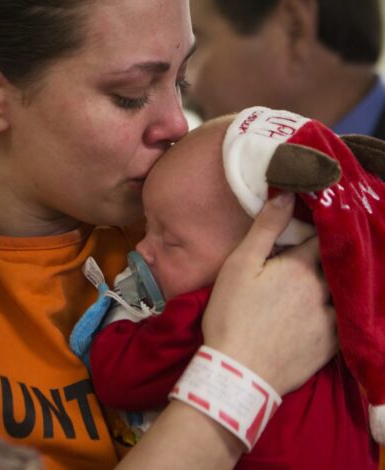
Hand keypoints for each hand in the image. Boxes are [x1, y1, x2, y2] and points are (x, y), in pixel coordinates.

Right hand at [202, 193, 336, 394]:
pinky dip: (336, 312)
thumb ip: (265, 228)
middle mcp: (324, 291)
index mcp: (301, 268)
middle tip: (307, 259)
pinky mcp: (330, 346)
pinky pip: (343, 321)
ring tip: (314, 287)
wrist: (238, 373)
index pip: (322, 237)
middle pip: (334, 265)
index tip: (310, 225)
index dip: (318, 228)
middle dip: (325, 257)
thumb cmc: (232, 315)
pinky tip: (320, 314)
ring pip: (341, 293)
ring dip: (332, 285)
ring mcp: (331, 320)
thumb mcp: (239, 266)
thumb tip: (287, 192)